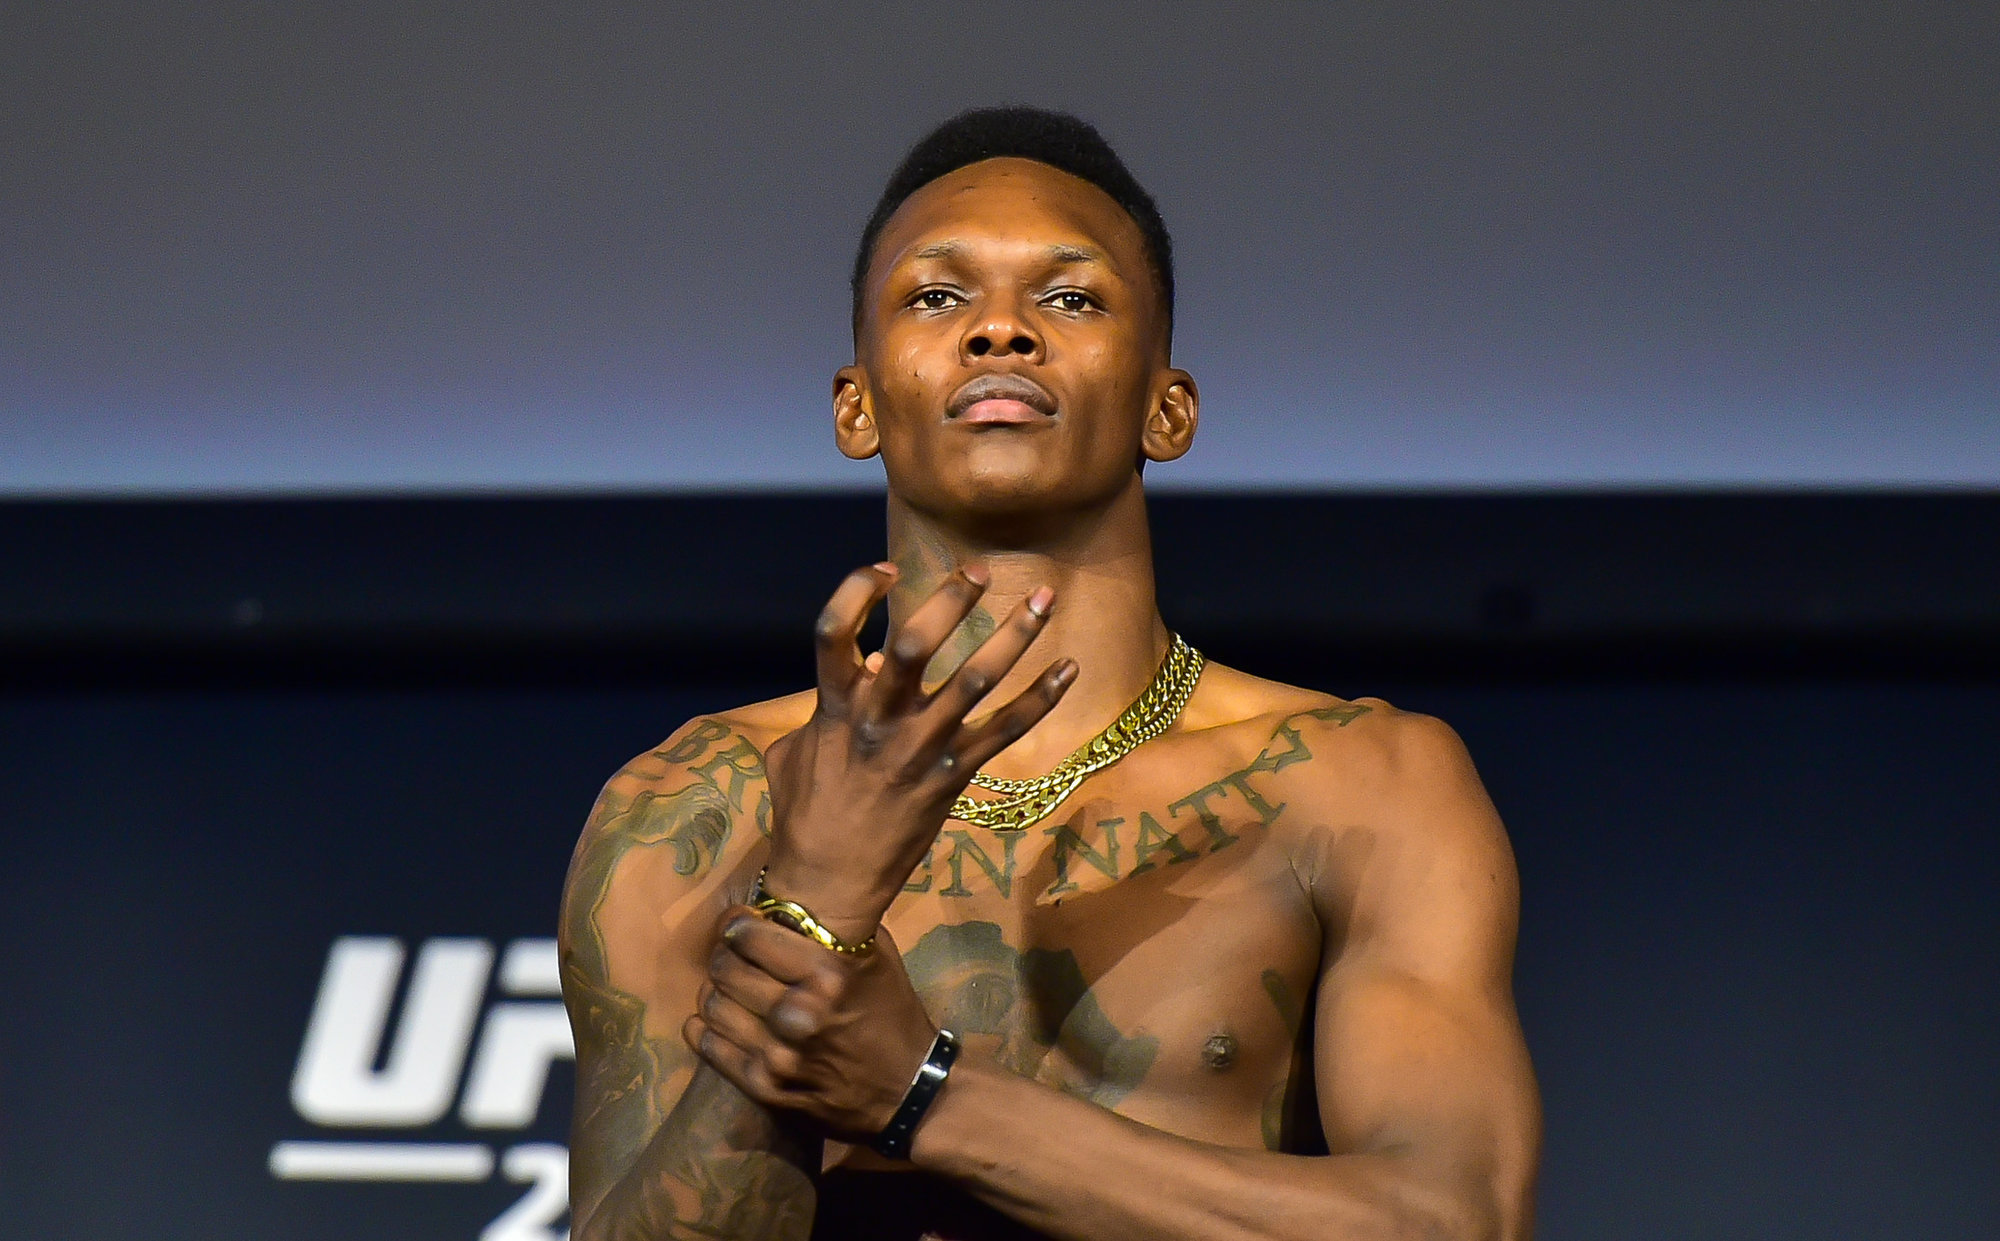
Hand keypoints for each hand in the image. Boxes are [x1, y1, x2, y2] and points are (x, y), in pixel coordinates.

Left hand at [686, 906, 938, 1140]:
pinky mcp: (765, 1087)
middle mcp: (799, 1013)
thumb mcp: (877, 957)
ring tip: (730, 988)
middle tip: (732, 955)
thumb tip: (786, 900)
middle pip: (725, 969)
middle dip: (724, 955)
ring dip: (715, 991)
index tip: (740, 923)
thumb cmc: (893, 1013)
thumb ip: (834, 927)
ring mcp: (779, 1055)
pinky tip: (722, 1020)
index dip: (737, 924)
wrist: (907, 1091)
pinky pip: (710, 1046)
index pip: (748, 935)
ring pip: (712, 1006)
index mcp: (828, 974)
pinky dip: (707, 1028)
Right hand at [761, 562, 1074, 938]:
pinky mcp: (954, 778)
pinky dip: (1041, 698)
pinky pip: (1006, 730)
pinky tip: (1070, 668)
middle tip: (978, 569)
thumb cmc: (804, 813)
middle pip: (915, 646)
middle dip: (950, 600)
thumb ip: (824, 703)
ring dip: (1014, 635)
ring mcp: (922, 749)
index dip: (856, 591)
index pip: (833, 631)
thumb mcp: (794, 751)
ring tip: (1043, 597)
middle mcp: (879, 722)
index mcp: (833, 708)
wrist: (829, 884)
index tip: (885, 570)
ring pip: (975, 679)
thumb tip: (872, 660)